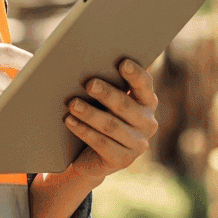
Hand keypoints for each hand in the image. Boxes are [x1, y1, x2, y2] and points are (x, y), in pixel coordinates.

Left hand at [63, 58, 158, 182]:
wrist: (92, 155)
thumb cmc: (100, 115)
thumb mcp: (107, 100)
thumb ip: (110, 81)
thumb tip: (94, 57)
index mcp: (148, 102)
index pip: (145, 84)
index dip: (135, 73)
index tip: (122, 62)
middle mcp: (148, 123)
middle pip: (125, 105)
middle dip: (106, 93)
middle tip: (89, 83)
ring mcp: (138, 144)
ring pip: (110, 125)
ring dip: (90, 113)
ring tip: (72, 104)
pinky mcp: (123, 160)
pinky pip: (101, 143)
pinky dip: (83, 131)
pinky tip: (70, 121)